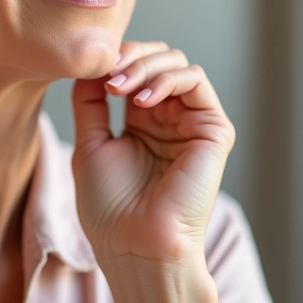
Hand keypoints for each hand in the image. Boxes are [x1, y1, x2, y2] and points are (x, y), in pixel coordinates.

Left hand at [70, 41, 235, 269]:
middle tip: (107, 73)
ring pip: (176, 63)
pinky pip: (195, 80)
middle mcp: (170, 118)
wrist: (134, 246)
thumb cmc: (109, 207)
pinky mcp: (213, 131)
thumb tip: (90, 65)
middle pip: (158, 57)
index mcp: (142, 121)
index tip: (90, 67)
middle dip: (130, 56)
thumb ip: (90, 102)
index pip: (136, 67)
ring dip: (143, 65)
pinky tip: (140, 99)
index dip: (115, 59)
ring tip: (118, 87)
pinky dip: (166, 78)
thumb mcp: (90, 142)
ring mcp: (192, 123)